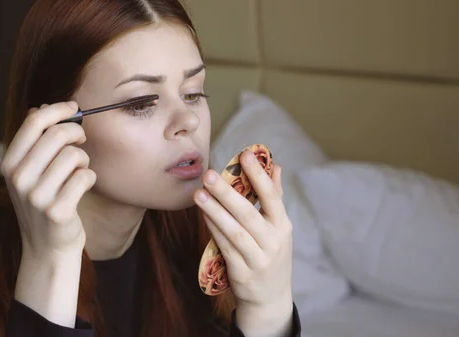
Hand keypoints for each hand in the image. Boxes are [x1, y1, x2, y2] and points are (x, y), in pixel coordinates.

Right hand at [1, 101, 96, 258]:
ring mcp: (37, 196)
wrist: (46, 248)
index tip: (74, 108)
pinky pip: (86, 176)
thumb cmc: (43, 204)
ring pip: (74, 155)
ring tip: (78, 172)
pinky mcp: (58, 211)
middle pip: (57, 134)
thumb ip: (34, 142)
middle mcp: (19, 179)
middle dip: (76, 133)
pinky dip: (90, 178)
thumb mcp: (29, 173)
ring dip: (84, 160)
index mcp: (9, 164)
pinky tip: (82, 187)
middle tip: (81, 141)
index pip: (33, 122)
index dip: (58, 110)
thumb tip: (42, 107)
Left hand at [194, 150, 292, 334]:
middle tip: (208, 174)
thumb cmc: (270, 254)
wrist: (270, 299)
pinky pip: (225, 248)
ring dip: (215, 211)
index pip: (272, 197)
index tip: (245, 154)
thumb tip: (275, 165)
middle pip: (249, 213)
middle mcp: (273, 242)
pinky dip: (214, 230)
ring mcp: (258, 259)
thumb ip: (274, 197)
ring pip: (234, 232)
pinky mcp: (242, 273)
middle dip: (227, 192)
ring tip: (198, 194)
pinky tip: (203, 216)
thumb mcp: (278, 228)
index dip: (259, 175)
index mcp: (282, 226)